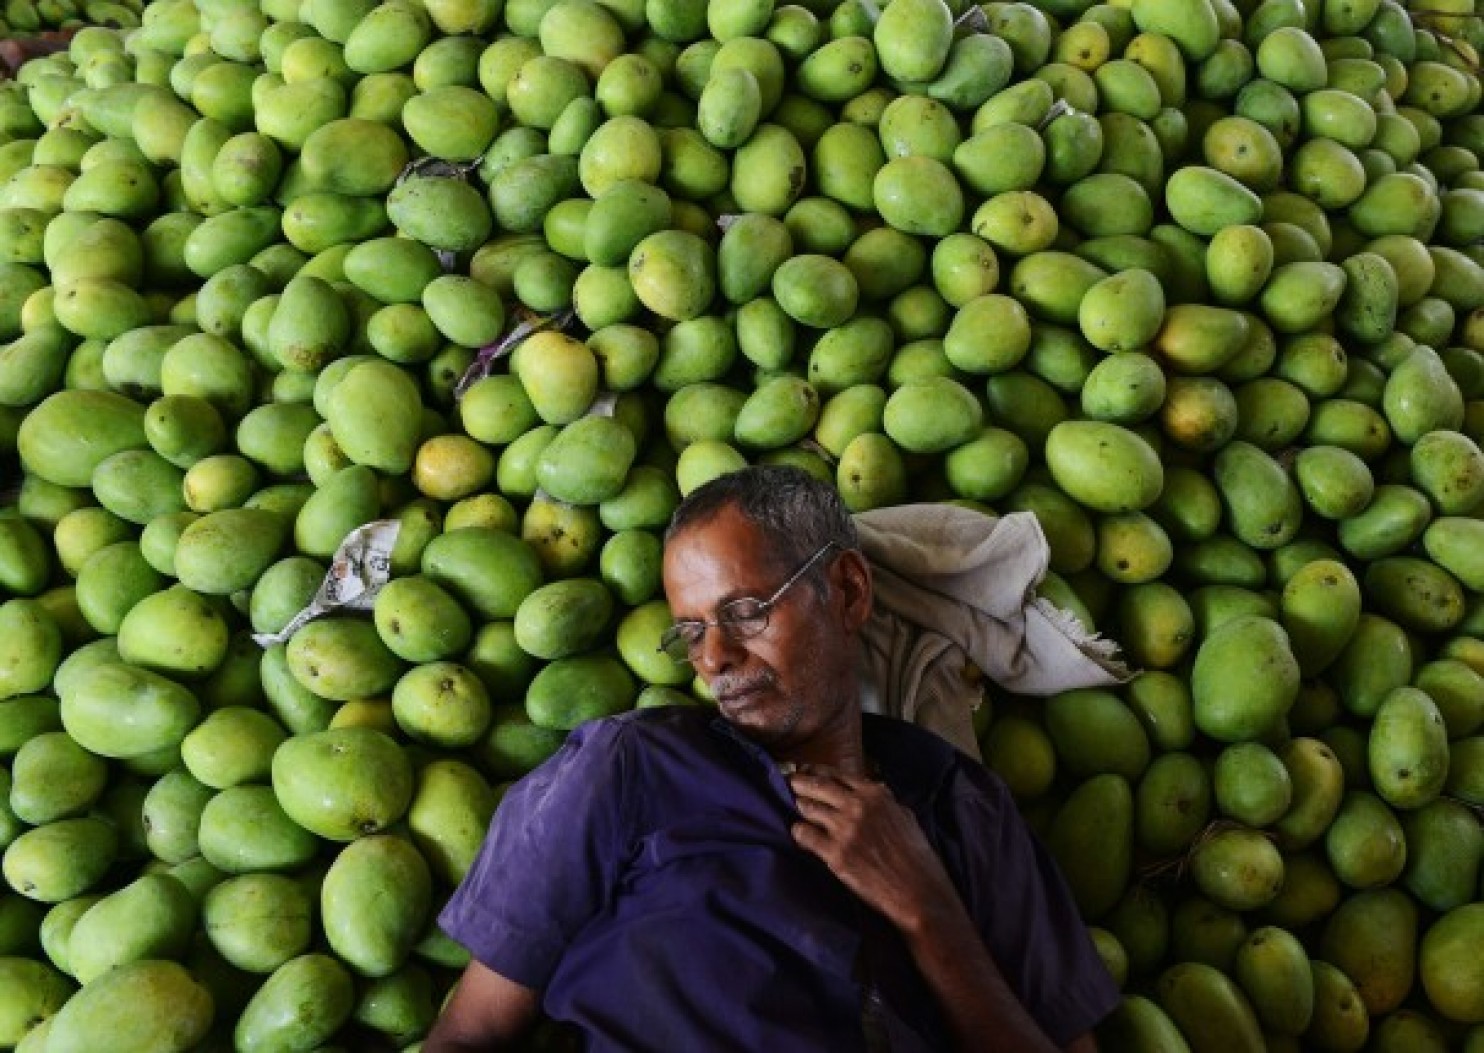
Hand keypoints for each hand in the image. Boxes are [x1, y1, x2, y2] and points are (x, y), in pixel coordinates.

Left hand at [787, 768, 963, 932]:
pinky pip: (805, 835)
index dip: (817, 771)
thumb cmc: (915, 856)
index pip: (836, 775)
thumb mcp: (904, 816)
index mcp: (875, 795)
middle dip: (800, 783)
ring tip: (797, 809)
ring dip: (801, 808)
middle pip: (817, 787)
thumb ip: (884, 801)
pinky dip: (799, 833)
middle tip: (790, 782)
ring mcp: (844, 830)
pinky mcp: (835, 854)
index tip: (806, 770)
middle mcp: (857, 807)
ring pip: (808, 809)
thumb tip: (870, 790)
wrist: (917, 892)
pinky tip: (800, 834)